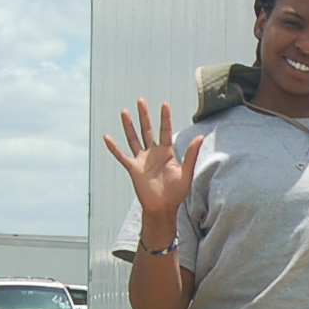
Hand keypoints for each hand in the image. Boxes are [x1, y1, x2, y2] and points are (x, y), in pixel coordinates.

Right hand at [103, 100, 200, 224]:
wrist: (163, 208)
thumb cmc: (176, 193)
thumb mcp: (186, 173)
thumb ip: (191, 154)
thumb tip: (200, 137)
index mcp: (167, 152)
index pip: (165, 130)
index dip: (165, 117)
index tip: (164, 103)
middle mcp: (153, 153)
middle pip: (147, 130)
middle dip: (144, 115)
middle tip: (141, 100)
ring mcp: (142, 160)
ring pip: (134, 138)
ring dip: (129, 126)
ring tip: (124, 111)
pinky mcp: (133, 168)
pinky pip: (122, 156)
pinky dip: (114, 148)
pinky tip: (107, 138)